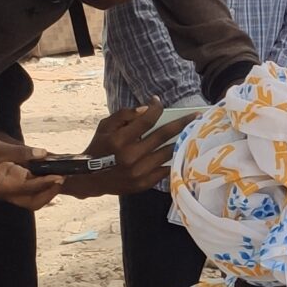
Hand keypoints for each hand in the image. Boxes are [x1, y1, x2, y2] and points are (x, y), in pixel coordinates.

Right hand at [70, 102, 186, 195]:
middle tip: (197, 116)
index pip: (146, 120)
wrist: (89, 178)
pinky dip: (174, 161)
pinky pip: (165, 171)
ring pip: (167, 153)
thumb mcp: (105, 126)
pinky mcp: (143, 184)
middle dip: (182, 124)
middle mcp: (131, 156)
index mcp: (120, 140)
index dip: (156, 108)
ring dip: (182, 142)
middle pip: (163, 136)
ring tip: (194, 133)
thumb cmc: (99, 148)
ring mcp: (138, 172)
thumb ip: (125, 115)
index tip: (160, 102)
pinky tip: (184, 152)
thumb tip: (147, 109)